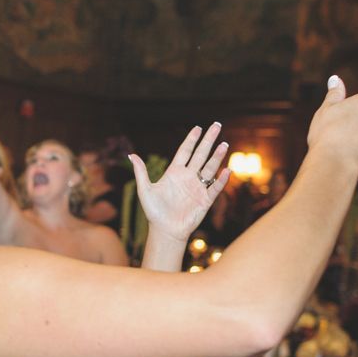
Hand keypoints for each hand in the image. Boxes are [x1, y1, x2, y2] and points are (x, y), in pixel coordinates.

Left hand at [129, 123, 230, 242]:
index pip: (185, 151)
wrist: (165, 231)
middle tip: (216, 125)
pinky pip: (215, 188)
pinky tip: (226, 170)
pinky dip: (221, 179)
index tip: (198, 127)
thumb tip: (130, 154)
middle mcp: (188, 177)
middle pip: (200, 155)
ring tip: (224, 144)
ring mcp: (198, 187)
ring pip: (210, 168)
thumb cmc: (154, 211)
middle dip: (208, 140)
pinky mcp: (205, 200)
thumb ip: (141, 172)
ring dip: (217, 156)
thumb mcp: (145, 190)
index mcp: (174, 172)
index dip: (191, 139)